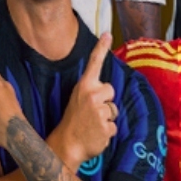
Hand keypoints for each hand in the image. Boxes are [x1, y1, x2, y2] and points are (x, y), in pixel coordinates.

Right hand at [51, 33, 117, 167]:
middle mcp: (91, 95)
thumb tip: (106, 87)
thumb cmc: (74, 122)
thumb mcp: (78, 100)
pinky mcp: (106, 126)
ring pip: (114, 110)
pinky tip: (95, 134)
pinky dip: (107, 132)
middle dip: (106, 101)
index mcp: (84, 87)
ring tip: (92, 124)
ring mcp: (99, 111)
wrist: (66, 146)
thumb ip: (92, 91)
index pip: (94, 64)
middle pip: (111, 91)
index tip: (107, 34)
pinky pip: (114, 126)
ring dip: (107, 118)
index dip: (101, 48)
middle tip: (91, 112)